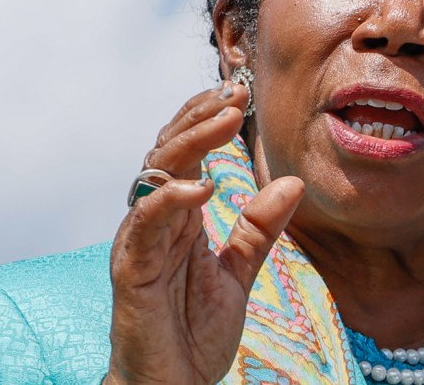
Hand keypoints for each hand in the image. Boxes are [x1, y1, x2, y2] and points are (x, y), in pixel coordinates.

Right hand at [105, 82, 304, 384]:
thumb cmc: (194, 332)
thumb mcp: (239, 271)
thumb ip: (260, 228)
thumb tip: (293, 183)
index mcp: (178, 216)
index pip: (185, 151)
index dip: (207, 118)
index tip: (240, 92)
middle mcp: (154, 220)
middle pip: (168, 150)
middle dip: (200, 116)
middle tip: (235, 91)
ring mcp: (139, 242)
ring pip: (154, 174)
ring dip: (189, 141)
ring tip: (225, 119)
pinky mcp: (130, 270)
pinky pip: (144, 225)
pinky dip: (169, 200)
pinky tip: (201, 186)